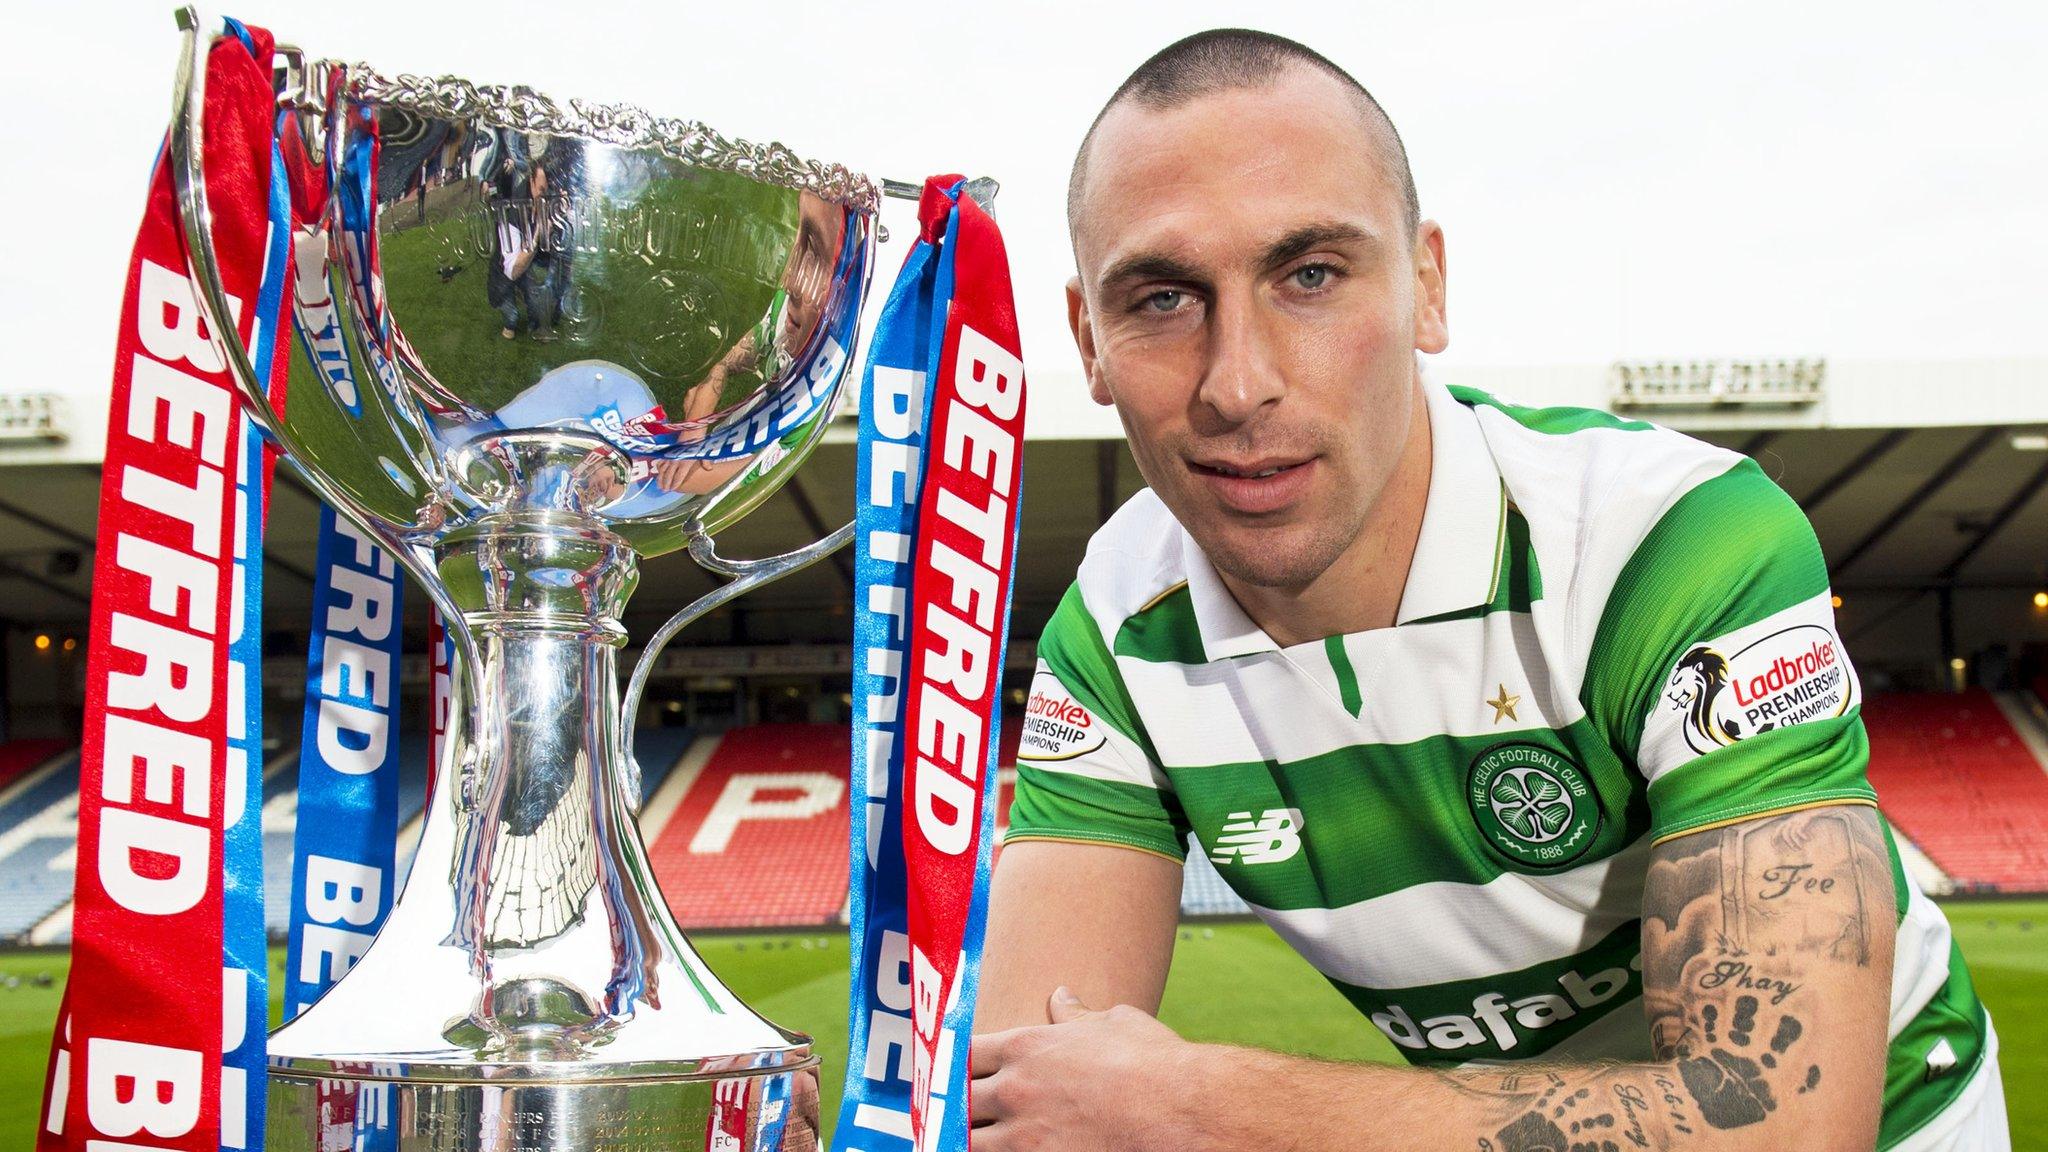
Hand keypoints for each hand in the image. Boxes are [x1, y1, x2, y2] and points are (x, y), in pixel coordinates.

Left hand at [969, 987, 1200, 1151]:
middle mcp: (1015, 1089)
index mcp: (1026, 1047)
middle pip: (958, 1100)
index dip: (961, 1064)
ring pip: (969, 1141)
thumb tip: (1062, 996)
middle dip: (961, 1105)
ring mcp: (1024, 1136)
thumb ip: (1076, 1015)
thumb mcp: (1112, 1023)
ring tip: (982, 1137)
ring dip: (975, 1139)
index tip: (963, 1072)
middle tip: (968, 1111)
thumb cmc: (1151, 1063)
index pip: (966, 1052)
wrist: (1179, 1112)